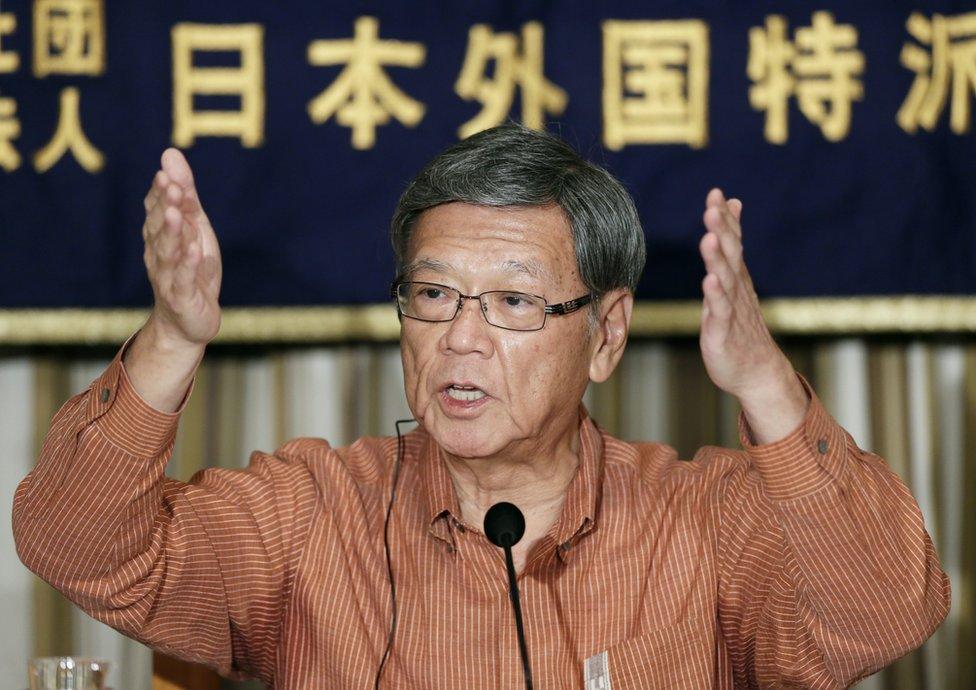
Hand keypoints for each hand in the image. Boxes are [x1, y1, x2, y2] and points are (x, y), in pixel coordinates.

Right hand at [142, 148, 221, 345]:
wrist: (189, 322)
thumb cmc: (193, 270)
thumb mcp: (195, 229)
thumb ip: (185, 194)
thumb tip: (170, 152)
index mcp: (160, 237)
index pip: (156, 210)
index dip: (161, 193)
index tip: (166, 172)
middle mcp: (159, 254)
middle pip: (159, 228)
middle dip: (164, 206)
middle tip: (170, 185)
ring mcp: (169, 277)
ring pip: (168, 252)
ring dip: (171, 232)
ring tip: (175, 213)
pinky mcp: (183, 298)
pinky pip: (185, 280)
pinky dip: (189, 266)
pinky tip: (195, 251)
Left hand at [698, 188, 806, 443]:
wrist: (757, 372)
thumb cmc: (741, 327)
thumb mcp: (734, 284)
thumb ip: (730, 249)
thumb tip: (731, 211)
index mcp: (736, 278)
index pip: (732, 243)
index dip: (725, 219)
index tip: (717, 193)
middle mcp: (737, 290)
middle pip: (730, 255)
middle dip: (721, 229)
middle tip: (714, 205)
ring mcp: (732, 310)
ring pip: (725, 279)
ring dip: (717, 257)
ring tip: (709, 235)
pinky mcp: (724, 332)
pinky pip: (721, 311)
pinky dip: (716, 296)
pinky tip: (710, 280)